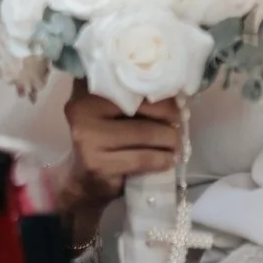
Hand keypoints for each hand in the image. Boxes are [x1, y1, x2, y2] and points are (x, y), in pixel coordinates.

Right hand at [59, 89, 179, 219]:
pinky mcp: (97, 164)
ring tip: (175, 143)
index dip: (158, 90)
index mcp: (88, 89)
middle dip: (168, 115)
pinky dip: (160, 159)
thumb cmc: (108, 140)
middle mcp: (82, 109)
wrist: (84, 180)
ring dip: (168, 139)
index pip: (131, 83)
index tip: (176, 101)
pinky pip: (141, 158)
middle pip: (140, 106)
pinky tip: (167, 160)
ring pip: (144, 133)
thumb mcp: (116, 113)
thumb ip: (137, 100)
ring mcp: (87, 137)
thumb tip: (177, 97)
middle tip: (179, 123)